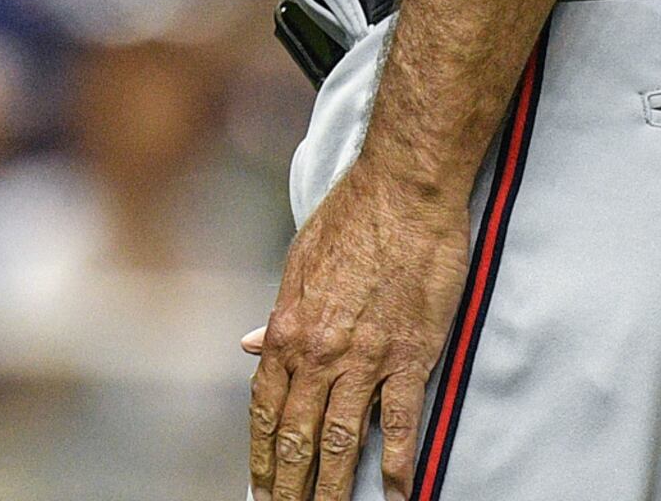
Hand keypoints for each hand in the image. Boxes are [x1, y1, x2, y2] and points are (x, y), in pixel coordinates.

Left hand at [243, 155, 476, 500]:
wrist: (403, 191)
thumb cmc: (350, 218)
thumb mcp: (299, 263)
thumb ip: (279, 313)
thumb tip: (249, 344)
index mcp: (288, 330)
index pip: (266, 410)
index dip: (261, 456)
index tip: (262, 489)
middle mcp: (319, 352)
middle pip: (298, 436)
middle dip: (291, 486)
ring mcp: (365, 358)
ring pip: (342, 439)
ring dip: (335, 487)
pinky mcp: (410, 355)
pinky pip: (400, 421)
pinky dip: (398, 462)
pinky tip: (398, 492)